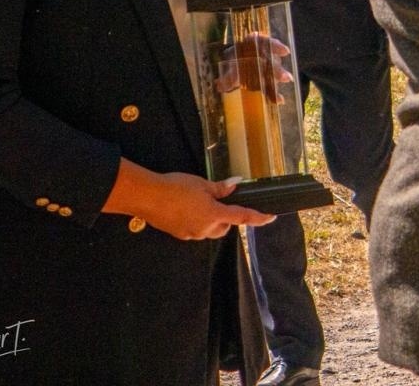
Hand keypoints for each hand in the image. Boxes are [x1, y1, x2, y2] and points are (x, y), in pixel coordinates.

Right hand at [146, 175, 275, 240]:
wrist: (147, 197)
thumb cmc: (176, 187)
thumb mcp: (202, 184)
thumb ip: (220, 189)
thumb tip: (234, 186)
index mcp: (214, 215)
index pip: (243, 217)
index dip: (259, 218)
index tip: (271, 217)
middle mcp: (204, 228)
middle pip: (224, 227)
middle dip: (226, 218)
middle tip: (219, 201)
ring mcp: (191, 233)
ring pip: (209, 230)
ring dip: (211, 220)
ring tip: (200, 202)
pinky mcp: (178, 234)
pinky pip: (195, 230)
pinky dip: (197, 221)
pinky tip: (187, 209)